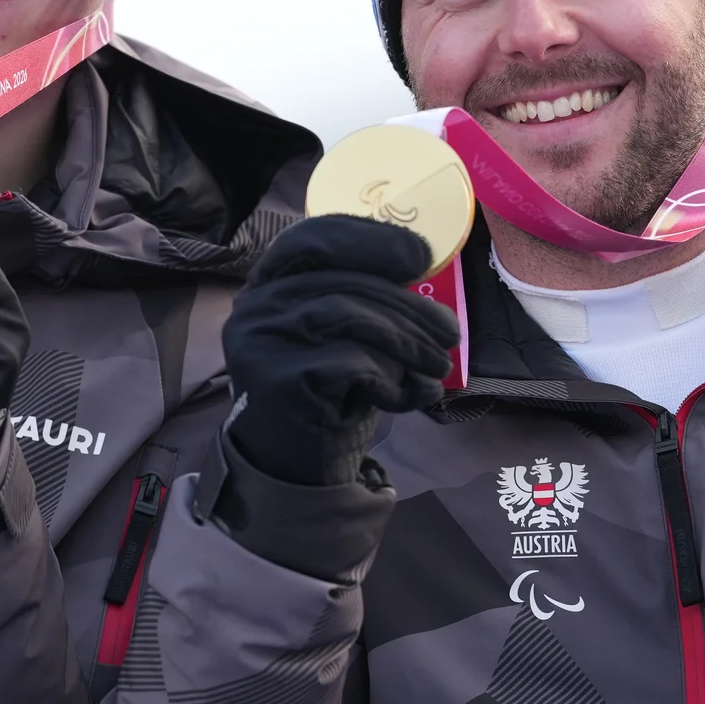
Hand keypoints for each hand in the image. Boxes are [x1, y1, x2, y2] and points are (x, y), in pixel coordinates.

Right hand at [223, 215, 458, 488]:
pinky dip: (390, 379)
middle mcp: (254, 304)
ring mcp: (258, 340)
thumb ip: (367, 296)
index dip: (370, 238)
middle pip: (343, 281)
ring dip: (406, 342)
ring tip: (437, 368)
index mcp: (271, 282)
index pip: (314, 237)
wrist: (297, 467)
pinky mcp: (274, 378)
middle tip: (450, 334)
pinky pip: (349, 362)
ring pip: (347, 315)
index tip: (421, 258)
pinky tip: (406, 398)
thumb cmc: (329, 393)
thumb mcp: (348, 335)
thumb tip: (421, 259)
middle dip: (408, 307)